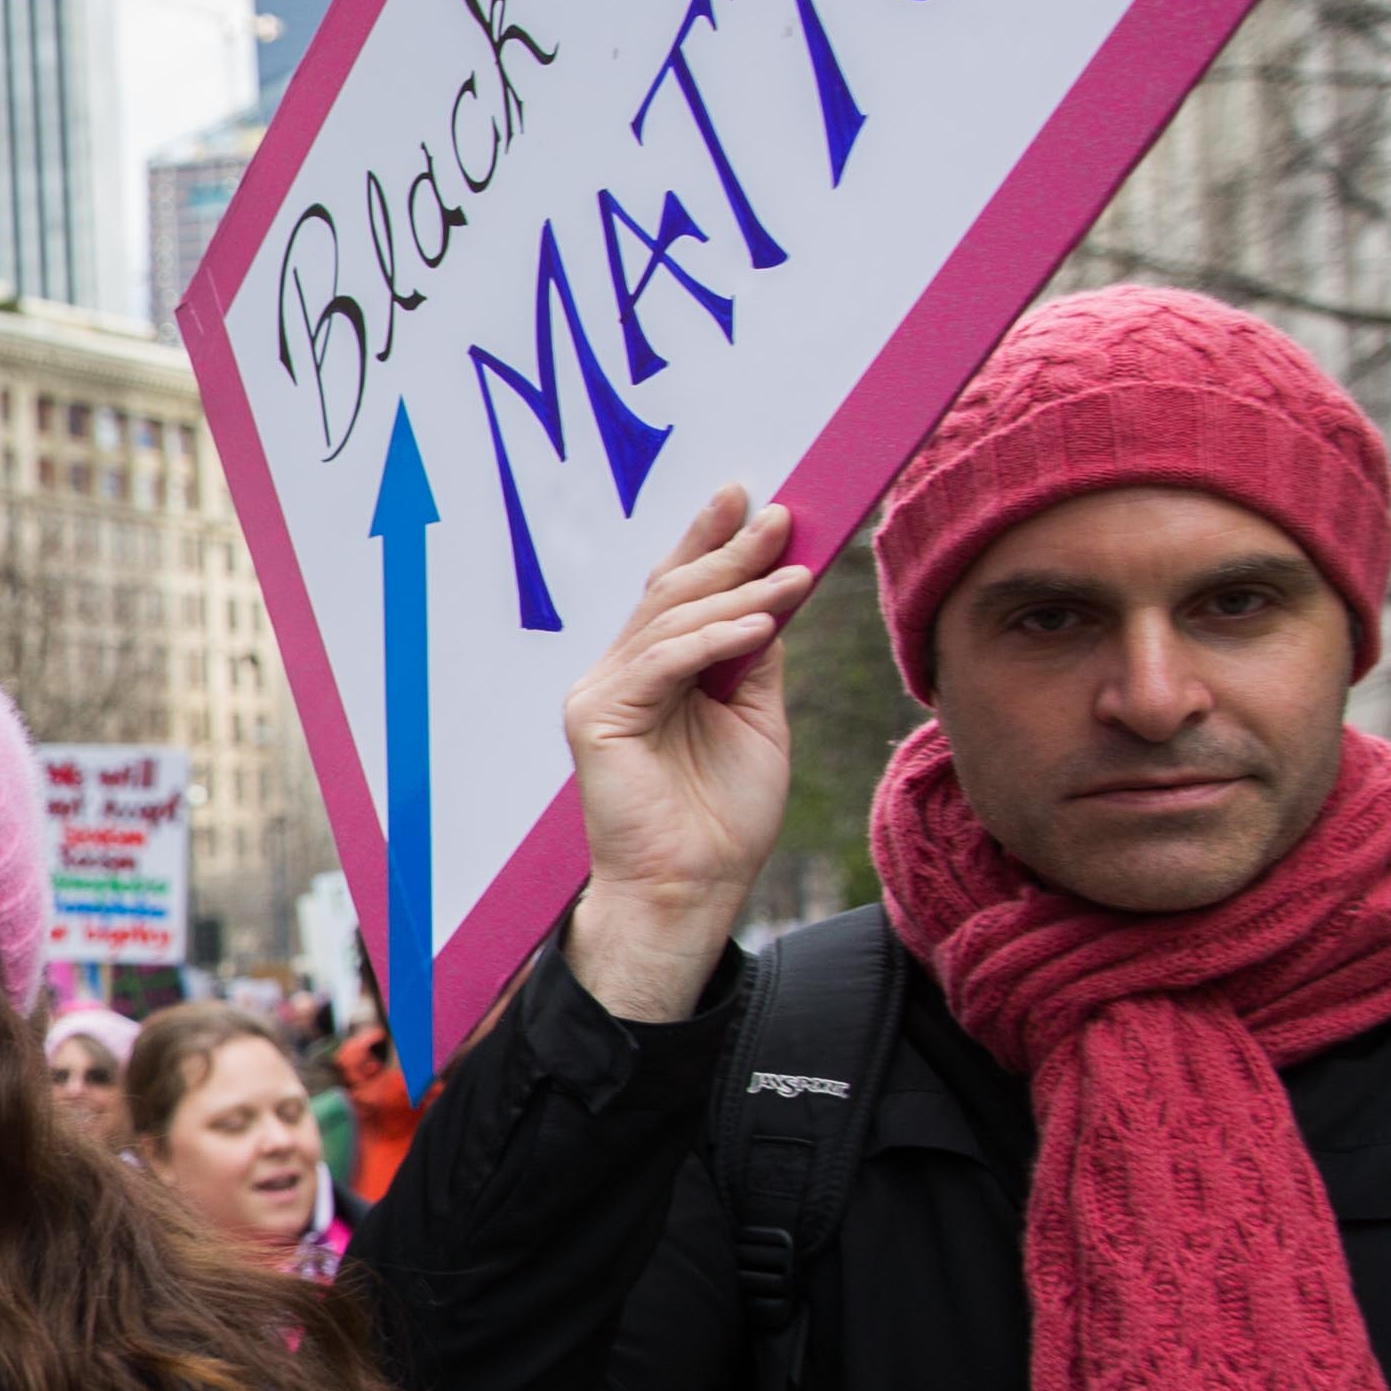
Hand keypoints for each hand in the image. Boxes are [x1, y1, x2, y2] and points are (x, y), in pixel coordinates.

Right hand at [562, 488, 807, 1022]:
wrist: (691, 890)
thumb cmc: (722, 818)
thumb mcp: (756, 721)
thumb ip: (754, 661)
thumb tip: (775, 594)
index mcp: (652, 674)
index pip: (677, 594)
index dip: (710, 543)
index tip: (753, 500)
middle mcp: (617, 674)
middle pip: (671, 595)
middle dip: (727, 550)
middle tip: (779, 515)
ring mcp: (600, 694)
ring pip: (670, 621)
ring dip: (738, 592)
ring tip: (794, 574)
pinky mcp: (596, 719)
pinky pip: (662, 663)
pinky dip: (715, 640)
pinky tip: (763, 624)